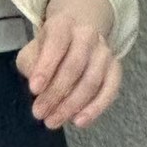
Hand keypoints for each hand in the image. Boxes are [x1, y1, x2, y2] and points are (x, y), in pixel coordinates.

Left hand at [15, 8, 122, 129]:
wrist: (78, 33)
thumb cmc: (50, 47)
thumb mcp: (33, 49)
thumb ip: (31, 65)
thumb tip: (39, 89)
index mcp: (63, 24)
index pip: (56, 44)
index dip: (46, 67)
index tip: (34, 89)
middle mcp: (87, 35)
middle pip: (74, 66)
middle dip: (55, 93)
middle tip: (39, 113)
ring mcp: (104, 51)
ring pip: (92, 81)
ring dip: (72, 105)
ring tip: (53, 121)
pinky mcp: (115, 68)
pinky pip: (110, 90)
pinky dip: (95, 108)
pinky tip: (79, 121)